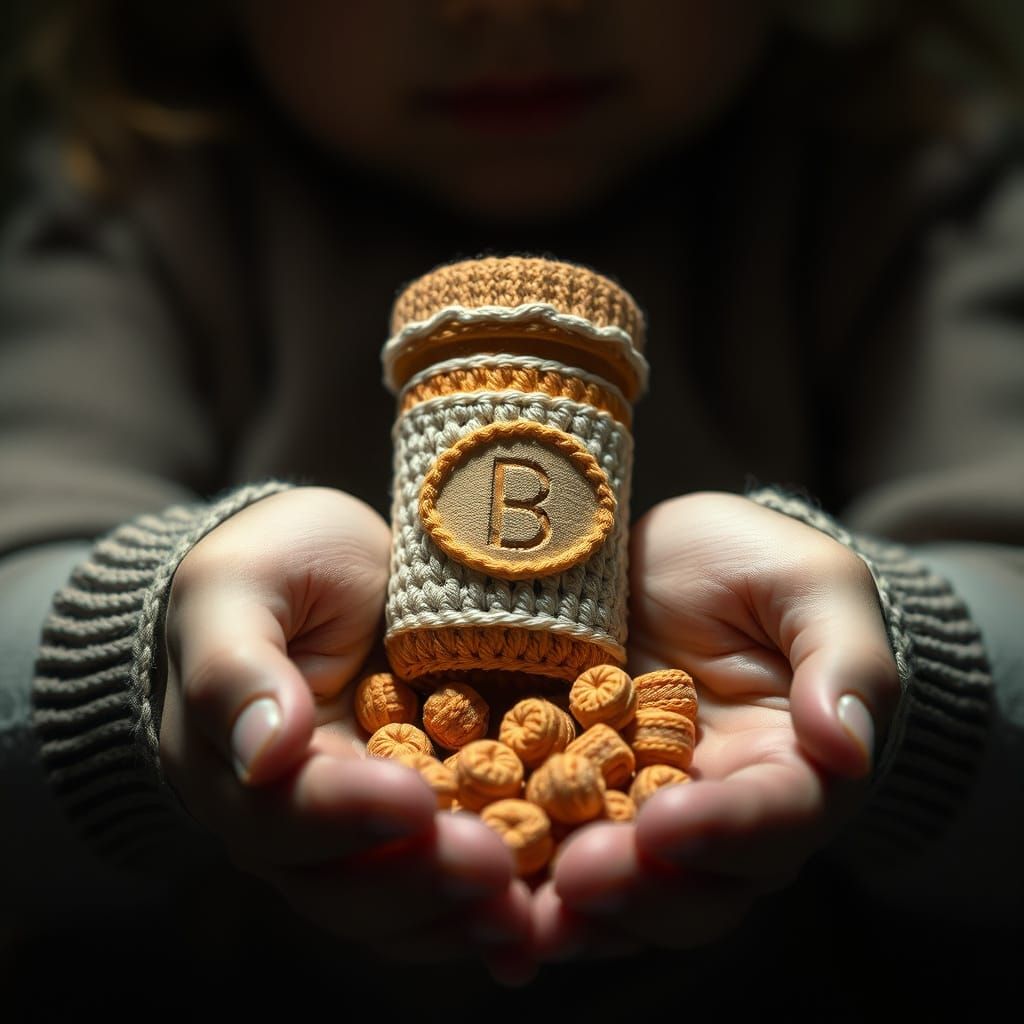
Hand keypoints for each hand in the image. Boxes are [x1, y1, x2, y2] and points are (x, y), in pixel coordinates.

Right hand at [159, 486, 532, 981]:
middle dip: (422, 878)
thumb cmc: (273, 566)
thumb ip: (235, 666)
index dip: (348, 814)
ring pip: (399, 906)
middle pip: (345, 882)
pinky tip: (540, 921)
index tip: (414, 801)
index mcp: (237, 768)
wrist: (325, 570)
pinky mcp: (423, 823)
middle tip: (495, 867)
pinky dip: (488, 909)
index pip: (284, 812)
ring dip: (462, 914)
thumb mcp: (239, 586)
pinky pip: (446, 886)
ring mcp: (360, 832)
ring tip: (529, 910)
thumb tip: (262, 753)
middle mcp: (293, 822)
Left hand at [534, 491, 899, 957]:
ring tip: (513, 912)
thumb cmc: (754, 564)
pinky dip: (514, 878)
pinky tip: (470, 881)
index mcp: (789, 769)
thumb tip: (847, 745)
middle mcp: (714, 812)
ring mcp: (634, 810)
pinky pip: (546, 848)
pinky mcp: (567, 793)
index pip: (772, 818)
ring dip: (568, 913)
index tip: (663, 826)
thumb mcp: (811, 586)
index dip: (723, 831)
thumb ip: (844, 662)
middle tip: (577, 878)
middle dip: (636, 890)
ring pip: (616, 892)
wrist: (669, 559)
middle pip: (691, 884)